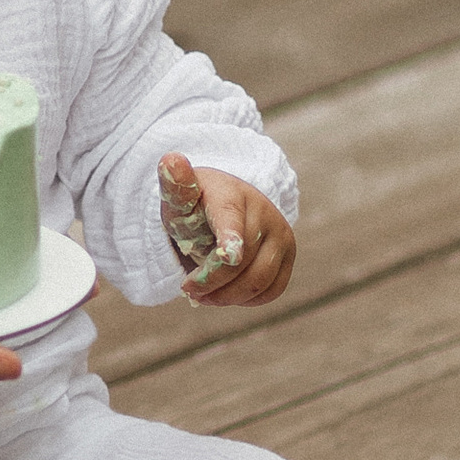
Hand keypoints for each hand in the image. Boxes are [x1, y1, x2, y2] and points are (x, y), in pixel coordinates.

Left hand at [163, 157, 296, 307]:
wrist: (228, 202)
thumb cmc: (198, 204)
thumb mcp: (181, 196)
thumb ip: (176, 186)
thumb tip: (170, 159)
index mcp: (233, 196)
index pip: (232, 220)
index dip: (231, 240)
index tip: (228, 257)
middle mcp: (264, 213)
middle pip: (242, 262)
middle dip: (211, 283)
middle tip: (188, 290)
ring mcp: (282, 234)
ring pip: (259, 281)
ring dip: (227, 296)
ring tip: (204, 296)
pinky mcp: (289, 255)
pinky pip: (272, 290)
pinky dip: (247, 300)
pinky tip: (226, 293)